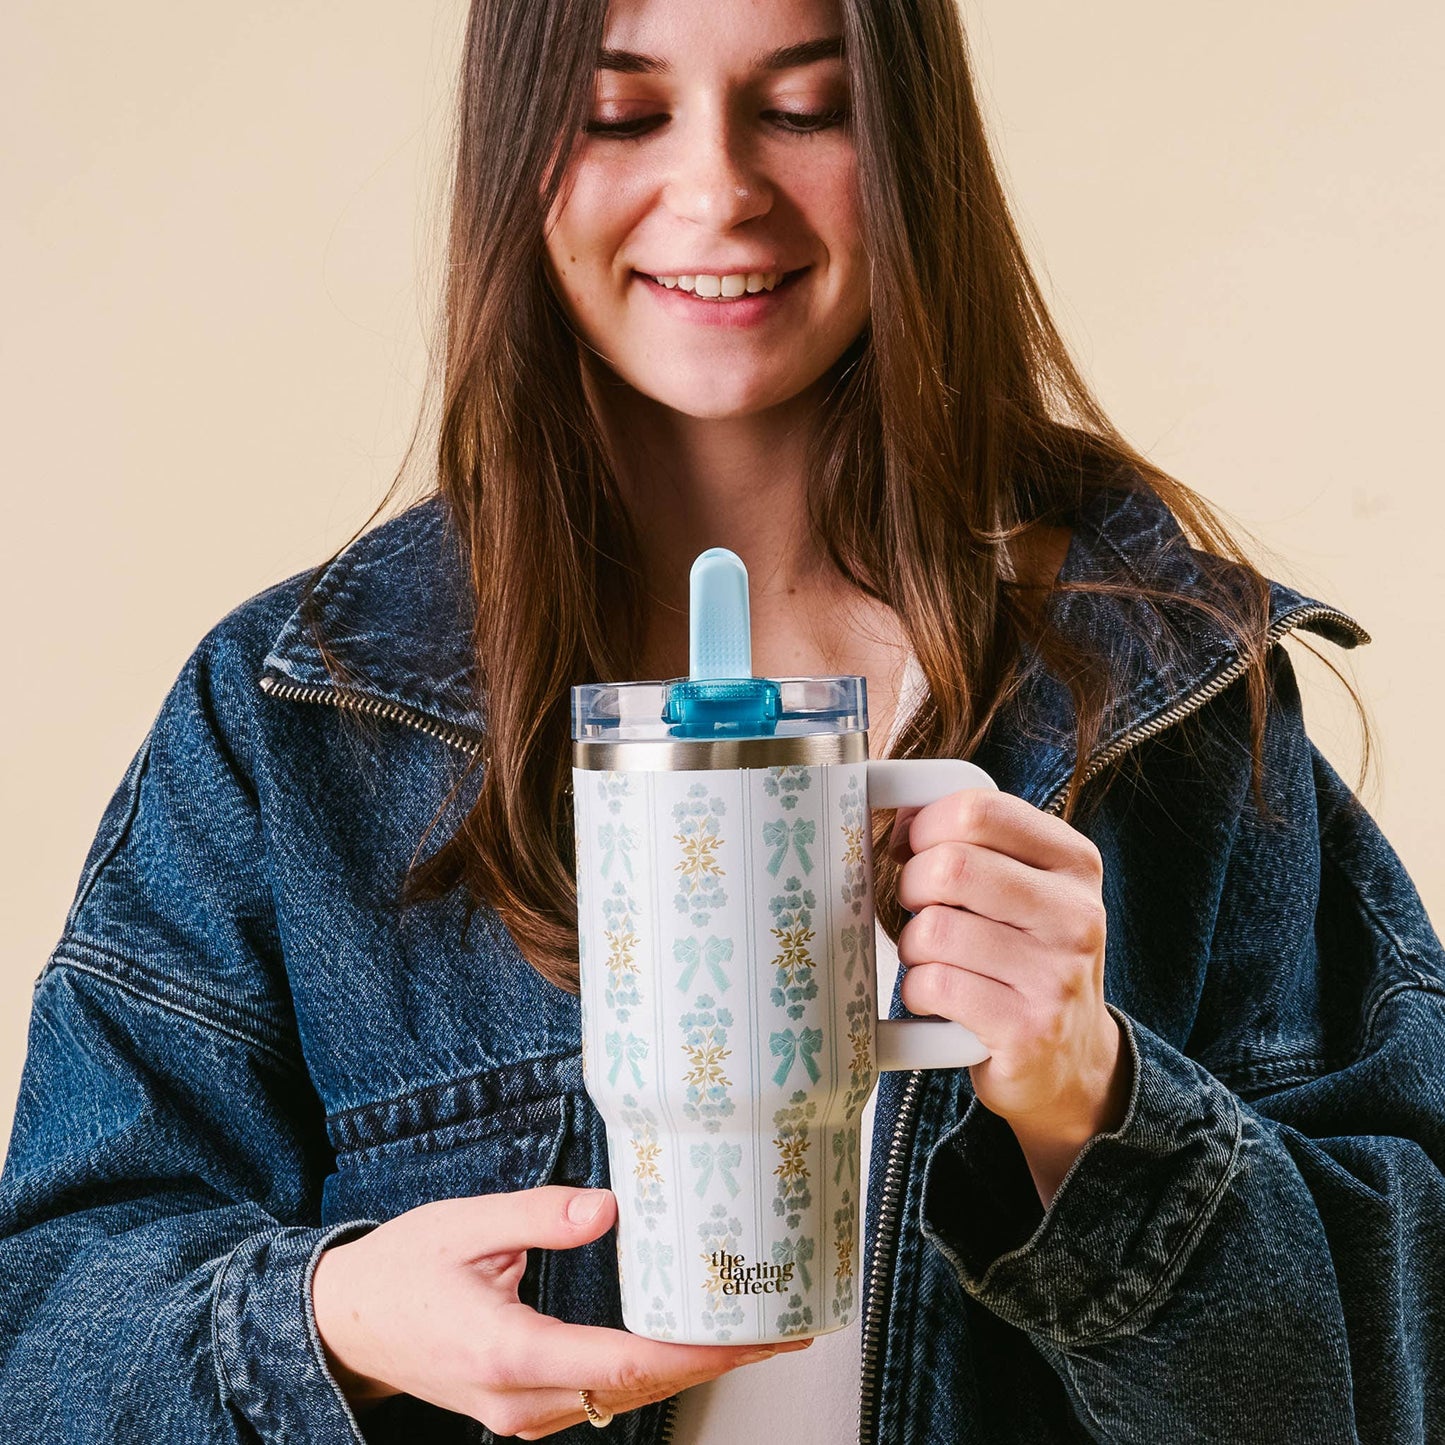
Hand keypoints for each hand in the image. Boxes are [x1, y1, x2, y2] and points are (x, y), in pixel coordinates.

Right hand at [312, 1185, 812, 1438]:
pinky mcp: (520, 1408)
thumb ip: (538, 1215)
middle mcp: (520, 1399)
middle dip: (713, 1359)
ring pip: (621, 1398)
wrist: (343, 1324)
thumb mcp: (465, 1223)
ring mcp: (520, 1414)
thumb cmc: (400, 1270)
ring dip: (685, 1367)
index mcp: (509, 1351)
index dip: (698, 1353)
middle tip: (779, 1326)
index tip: (753, 1334)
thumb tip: (610, 1208)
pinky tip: (678, 1340)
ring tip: (744, 1328)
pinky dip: (647, 1372)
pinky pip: (598, 1397)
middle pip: (637, 1388)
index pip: (625, 1363)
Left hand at [889, 789, 1131, 1204]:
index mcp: (1074, 862)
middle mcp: (1076, 914)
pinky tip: (937, 998)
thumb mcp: (1022, 887)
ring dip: (912, 947)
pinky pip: (935, 985)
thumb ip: (972, 843)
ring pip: (935, 929)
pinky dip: (917, 991)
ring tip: (933, 959)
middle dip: (911, 887)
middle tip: (918, 908)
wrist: (1071, 1062)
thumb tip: (895, 814)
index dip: (925, 825)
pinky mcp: (1028, 1030)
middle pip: (950, 867)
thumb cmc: (1025, 958)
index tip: (914, 848)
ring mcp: (1057, 975)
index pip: (978, 810)